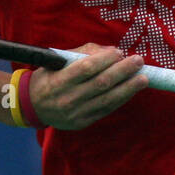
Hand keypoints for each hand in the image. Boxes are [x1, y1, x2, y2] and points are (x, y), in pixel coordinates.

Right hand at [29, 43, 148, 129]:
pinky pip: (106, 110)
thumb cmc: (48, 77)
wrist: (31, 106)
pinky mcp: (83, 122)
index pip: (85, 68)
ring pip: (107, 100)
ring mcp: (75, 113)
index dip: (105, 59)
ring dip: (128, 88)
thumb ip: (83, 53)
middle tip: (138, 61)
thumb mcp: (57, 61)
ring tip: (143, 78)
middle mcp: (67, 98)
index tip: (119, 52)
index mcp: (58, 81)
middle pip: (100, 84)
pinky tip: (131, 90)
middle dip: (123, 71)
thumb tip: (111, 51)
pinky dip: (121, 99)